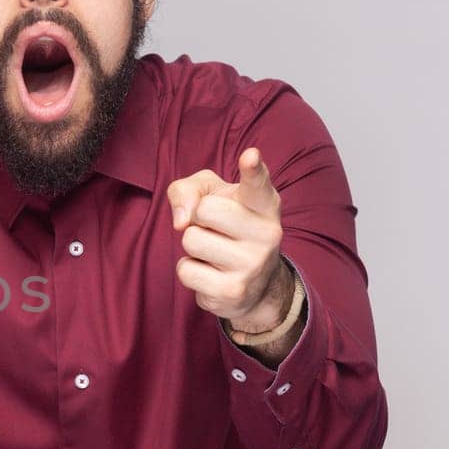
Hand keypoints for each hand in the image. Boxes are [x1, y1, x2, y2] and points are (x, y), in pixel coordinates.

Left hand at [167, 147, 292, 331]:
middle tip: (215, 229)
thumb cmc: (226, 226)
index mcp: (264, 203)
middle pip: (205, 210)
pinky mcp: (233, 292)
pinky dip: (190, 270)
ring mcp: (252, 265)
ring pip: (191, 240)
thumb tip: (181, 220)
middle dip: (198, 218)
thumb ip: (188, 189)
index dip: (253, 169)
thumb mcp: (209, 196)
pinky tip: (211, 273)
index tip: (250, 156)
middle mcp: (267, 233)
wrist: (254, 285)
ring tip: (213, 252)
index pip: (258, 183)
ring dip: (193, 246)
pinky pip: (185, 270)